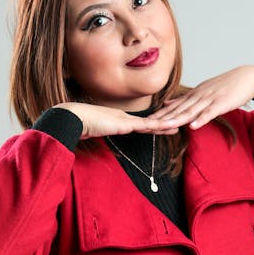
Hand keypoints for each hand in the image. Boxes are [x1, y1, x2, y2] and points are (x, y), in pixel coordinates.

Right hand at [52, 102, 178, 138]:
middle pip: (148, 122)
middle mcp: (124, 118)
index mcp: (117, 120)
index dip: (151, 125)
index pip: (138, 124)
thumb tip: (92, 136)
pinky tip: (168, 126)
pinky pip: (145, 125)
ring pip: (150, 123)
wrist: (73, 118)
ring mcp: (125, 119)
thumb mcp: (91, 131)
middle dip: (163, 123)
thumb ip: (96, 133)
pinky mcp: (125, 123)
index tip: (161, 124)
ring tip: (179, 123)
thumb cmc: (78, 125)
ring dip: (165, 124)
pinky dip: (157, 126)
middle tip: (178, 121)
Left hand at [146, 65, 253, 128]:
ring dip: (177, 119)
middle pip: (178, 109)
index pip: (174, 107)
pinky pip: (210, 113)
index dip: (160, 115)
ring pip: (191, 111)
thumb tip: (167, 104)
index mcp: (194, 95)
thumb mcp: (203, 91)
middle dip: (163, 118)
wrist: (248, 77)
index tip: (146, 122)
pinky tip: (192, 126)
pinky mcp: (222, 103)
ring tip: (164, 127)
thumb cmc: (227, 86)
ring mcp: (210, 99)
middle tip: (148, 126)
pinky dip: (201, 119)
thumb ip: (186, 100)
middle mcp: (198, 96)